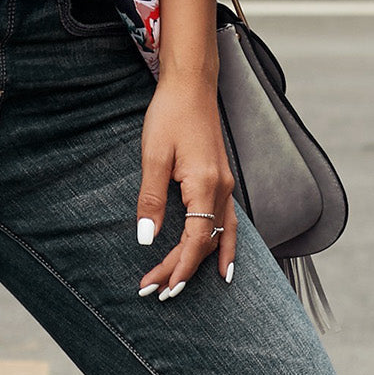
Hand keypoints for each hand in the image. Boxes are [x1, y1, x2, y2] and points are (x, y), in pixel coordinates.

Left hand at [135, 77, 236, 298]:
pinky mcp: (221, 177)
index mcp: (206, 185)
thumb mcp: (153, 155)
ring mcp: (225, 183)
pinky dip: (224, 242)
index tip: (162, 288)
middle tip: (157, 291)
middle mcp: (222, 189)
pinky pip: (227, 220)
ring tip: (197, 286)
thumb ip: (151, 198)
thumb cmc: (170, 114)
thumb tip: (146, 238)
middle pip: (207, 242)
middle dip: (183, 269)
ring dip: (206, 261)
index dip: (180, 267)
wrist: (191, 83)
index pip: (196, 241)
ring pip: (222, 234)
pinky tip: (220, 255)